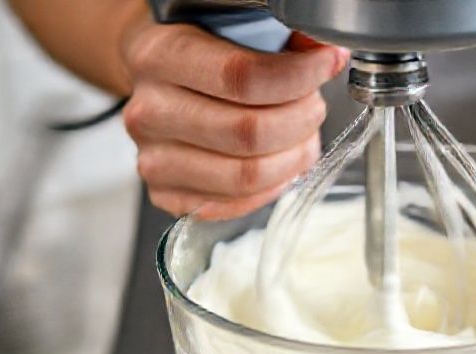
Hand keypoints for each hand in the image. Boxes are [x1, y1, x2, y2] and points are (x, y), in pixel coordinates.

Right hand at [120, 22, 348, 218]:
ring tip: (303, 137)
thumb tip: (324, 53)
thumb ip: (277, 39)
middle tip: (314, 107)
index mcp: (160, 57)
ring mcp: (153, 158)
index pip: (242, 77)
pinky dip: (271, 186)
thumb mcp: (229, 27)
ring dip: (292, 158)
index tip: (325, 66)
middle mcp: (150, 111)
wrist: (156, 83)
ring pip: (246, 176)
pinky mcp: (164, 194)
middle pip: (248, 133)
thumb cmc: (198, 55)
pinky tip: (280, 163)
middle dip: (300, 120)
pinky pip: (235, 204)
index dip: (297, 76)